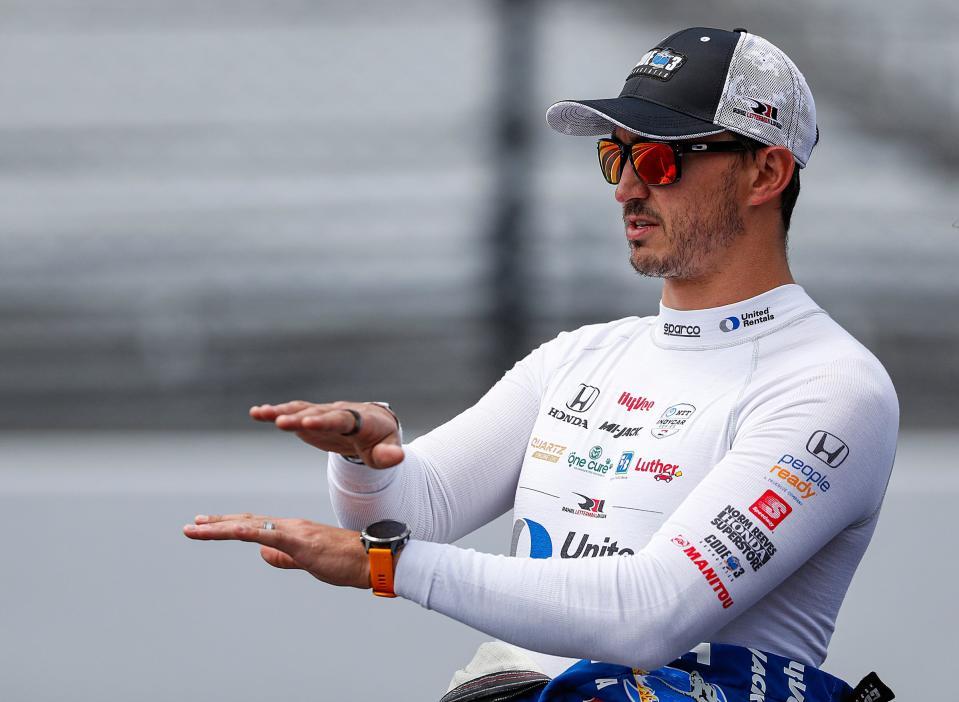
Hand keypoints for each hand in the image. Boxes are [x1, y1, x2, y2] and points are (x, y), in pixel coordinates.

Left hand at [183, 513, 371, 588]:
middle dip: (217, 524)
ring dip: (220, 527)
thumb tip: (262, 554)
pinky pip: (267, 534)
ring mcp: (293, 532)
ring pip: (250, 526)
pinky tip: (228, 529)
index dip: (230, 525)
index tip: (208, 525)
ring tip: (196, 528)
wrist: (372, 559)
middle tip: (193, 524)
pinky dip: (245, 530)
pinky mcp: (299, 541)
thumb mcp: (308, 561)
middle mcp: (289, 526)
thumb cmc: (346, 562)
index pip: (254, 526)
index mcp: (292, 531)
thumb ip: (285, 557)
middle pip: (246, 522)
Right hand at [250, 400, 403, 467]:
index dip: (325, 421)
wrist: (372, 425)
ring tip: (260, 413)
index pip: (341, 419)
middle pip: (317, 413)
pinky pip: (293, 412)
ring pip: (301, 410)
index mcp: (359, 420)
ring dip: (282, 411)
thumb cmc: (381, 440)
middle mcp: (339, 411)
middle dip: (299, 417)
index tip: (309, 422)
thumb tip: (397, 457)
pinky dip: (276, 412)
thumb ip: (389, 454)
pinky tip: (256, 412)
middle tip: (280, 421)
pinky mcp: (311, 417)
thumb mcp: (387, 449)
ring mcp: (323, 413)